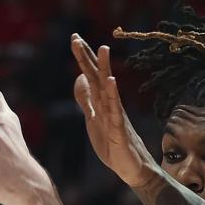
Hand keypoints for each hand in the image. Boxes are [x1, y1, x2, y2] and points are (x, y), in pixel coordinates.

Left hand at [70, 34, 160, 187]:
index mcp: (101, 102)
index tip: (74, 38)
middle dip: (87, 57)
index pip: (90, 76)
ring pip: (108, 89)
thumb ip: (86, 99)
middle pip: (97, 76)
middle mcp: (109, 103)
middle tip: (76, 37)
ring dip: (104, 69)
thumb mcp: (93, 118)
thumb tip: (79, 79)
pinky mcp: (119, 129)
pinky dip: (113, 95)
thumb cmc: (112, 143)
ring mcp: (115, 115)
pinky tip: (111, 81)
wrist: (130, 167)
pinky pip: (115, 110)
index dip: (82, 58)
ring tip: (102, 48)